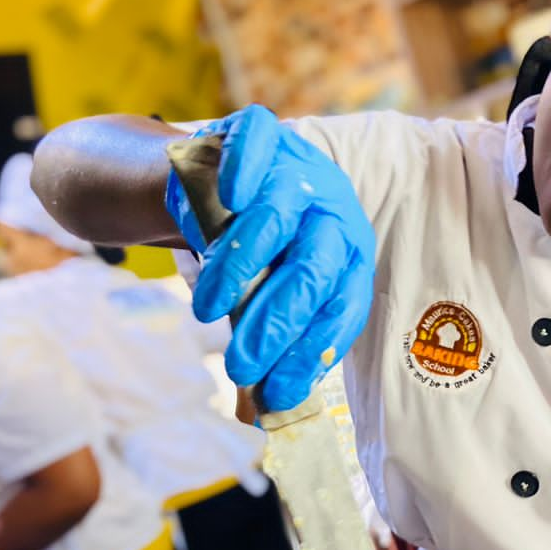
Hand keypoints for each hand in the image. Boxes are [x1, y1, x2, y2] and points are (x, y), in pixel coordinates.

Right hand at [166, 104, 375, 412]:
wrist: (202, 185)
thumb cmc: (244, 256)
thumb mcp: (259, 302)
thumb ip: (263, 346)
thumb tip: (260, 417)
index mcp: (347, 256)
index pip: (341, 309)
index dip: (309, 354)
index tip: (277, 393)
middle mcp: (333, 212)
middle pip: (315, 268)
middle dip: (277, 324)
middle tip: (241, 365)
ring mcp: (297, 168)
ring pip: (278, 217)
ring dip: (240, 269)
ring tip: (208, 311)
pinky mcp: (259, 133)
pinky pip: (258, 143)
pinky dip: (247, 169)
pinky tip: (230, 199)